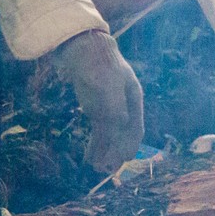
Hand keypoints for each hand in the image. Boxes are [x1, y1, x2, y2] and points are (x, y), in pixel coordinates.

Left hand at [51, 30, 143, 174]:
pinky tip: (89, 154)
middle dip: (116, 152)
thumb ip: (115, 110)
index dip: (130, 145)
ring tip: (97, 167)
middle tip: (108, 170)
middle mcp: (124, 103)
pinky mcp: (94, 103)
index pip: (135, 127)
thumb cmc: (98, 63)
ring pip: (109, 133)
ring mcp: (109, 104)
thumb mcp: (109, 87)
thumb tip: (120, 132)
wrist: (80, 45)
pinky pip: (97, 128)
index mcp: (133, 98)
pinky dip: (95, 142)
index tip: (125, 161)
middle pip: (123, 133)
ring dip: (105, 150)